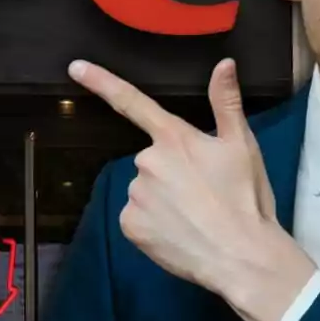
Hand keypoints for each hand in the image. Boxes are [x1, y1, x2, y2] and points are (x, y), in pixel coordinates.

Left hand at [68, 58, 316, 320]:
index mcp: (173, 138)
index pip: (132, 102)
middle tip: (203, 192)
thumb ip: (226, 102)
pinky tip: (178, 232)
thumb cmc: (245, 198)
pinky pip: (137, 218)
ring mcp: (135, 195)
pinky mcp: (130, 226)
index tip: (75, 67)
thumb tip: (223, 63)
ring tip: (195, 216)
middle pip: (151, 160)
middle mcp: (146, 162)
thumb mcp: (242, 146)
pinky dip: (154, 224)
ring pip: (144, 190)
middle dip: (171, 172)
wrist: (240, 256)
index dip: (101, 82)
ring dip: (162, 199)